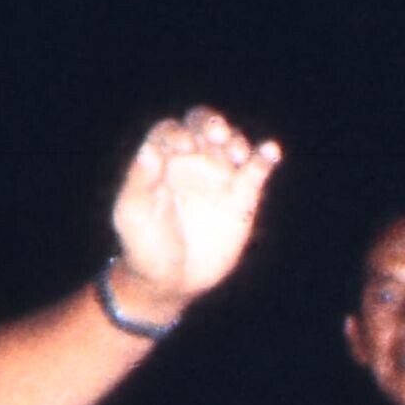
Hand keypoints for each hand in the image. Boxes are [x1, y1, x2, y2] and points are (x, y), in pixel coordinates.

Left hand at [100, 109, 281, 328]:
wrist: (171, 282)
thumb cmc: (145, 246)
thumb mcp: (133, 214)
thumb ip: (140, 180)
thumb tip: (151, 150)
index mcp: (161, 160)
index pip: (171, 131)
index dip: (177, 132)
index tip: (181, 148)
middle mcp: (191, 162)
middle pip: (204, 125)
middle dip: (210, 123)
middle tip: (215, 135)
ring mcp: (218, 178)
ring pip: (232, 143)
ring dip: (235, 140)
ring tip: (234, 153)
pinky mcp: (242, 199)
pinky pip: (256, 172)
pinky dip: (265, 158)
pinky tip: (271, 150)